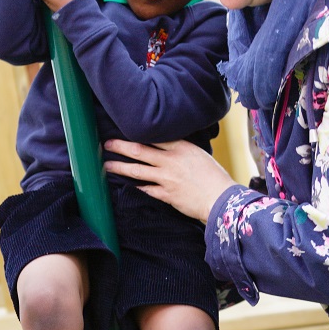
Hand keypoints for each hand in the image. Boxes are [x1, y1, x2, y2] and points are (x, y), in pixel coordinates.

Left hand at [103, 138, 234, 222]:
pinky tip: (125, 185)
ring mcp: (167, 178)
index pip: (154, 136)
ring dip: (120, 167)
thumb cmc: (215, 177)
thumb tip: (166, 148)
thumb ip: (182, 151)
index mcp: (181, 147)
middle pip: (139, 150)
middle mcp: (171, 160)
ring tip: (107, 165)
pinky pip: (146, 189)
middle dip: (120, 146)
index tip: (125, 130)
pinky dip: (135, 186)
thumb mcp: (199, 155)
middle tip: (107, 144)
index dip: (137, 133)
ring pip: (137, 170)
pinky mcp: (166, 194)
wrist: (221, 199)